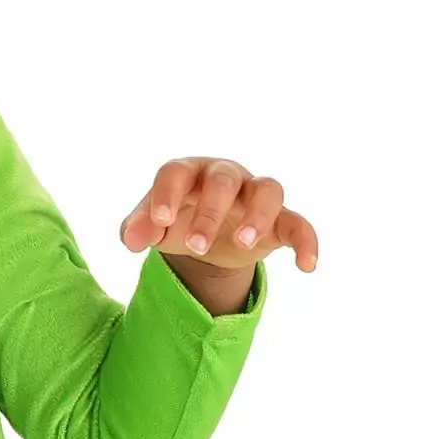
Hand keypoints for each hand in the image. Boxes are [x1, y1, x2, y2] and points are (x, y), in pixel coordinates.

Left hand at [119, 157, 318, 305]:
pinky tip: (306, 266)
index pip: (176, 173)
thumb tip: (131, 239)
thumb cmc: (175, 218)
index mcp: (188, 173)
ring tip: (243, 243)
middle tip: (197, 247)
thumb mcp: (152, 226)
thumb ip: (137, 228)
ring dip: (258, 214)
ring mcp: (254, 196)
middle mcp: (225, 177)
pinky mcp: (278, 221)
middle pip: (223, 180)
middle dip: (210, 212)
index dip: (168, 194)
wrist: (203, 235)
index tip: (160, 222)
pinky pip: (299, 224)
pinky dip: (306, 241)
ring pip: (268, 189)